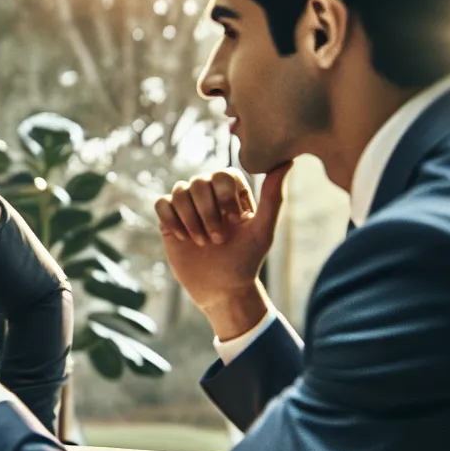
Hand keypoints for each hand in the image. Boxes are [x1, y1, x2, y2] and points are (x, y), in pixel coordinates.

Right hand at [154, 163, 289, 339]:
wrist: (221, 288)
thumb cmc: (246, 261)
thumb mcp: (262, 231)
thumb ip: (273, 197)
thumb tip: (287, 162)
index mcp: (232, 193)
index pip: (223, 174)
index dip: (225, 195)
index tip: (233, 221)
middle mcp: (209, 196)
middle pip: (199, 181)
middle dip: (207, 212)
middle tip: (218, 240)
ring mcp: (188, 207)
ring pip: (179, 191)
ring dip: (190, 219)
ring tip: (201, 242)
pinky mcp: (169, 220)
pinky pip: (162, 204)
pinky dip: (172, 219)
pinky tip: (184, 239)